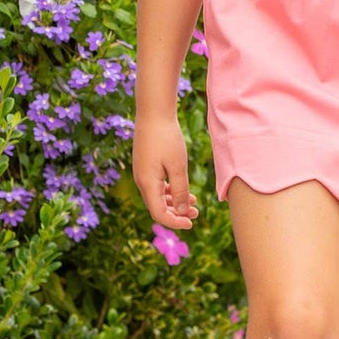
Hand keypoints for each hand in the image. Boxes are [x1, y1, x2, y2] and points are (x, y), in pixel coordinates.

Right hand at [132, 113, 200, 228]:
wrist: (153, 114)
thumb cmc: (167, 139)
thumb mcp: (178, 166)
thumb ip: (180, 190)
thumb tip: (183, 212)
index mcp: (147, 183)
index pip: (159, 213)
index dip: (175, 222)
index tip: (192, 223)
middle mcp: (142, 181)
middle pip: (158, 207)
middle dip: (177, 214)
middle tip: (197, 215)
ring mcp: (143, 173)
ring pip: (158, 197)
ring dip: (175, 202)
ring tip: (195, 204)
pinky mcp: (146, 166)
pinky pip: (157, 186)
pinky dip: (170, 191)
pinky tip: (184, 190)